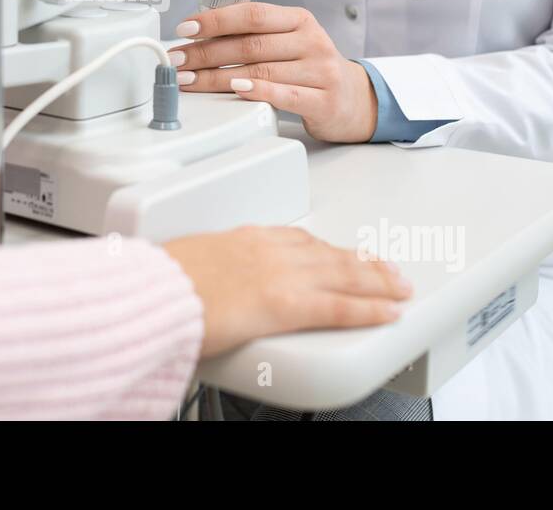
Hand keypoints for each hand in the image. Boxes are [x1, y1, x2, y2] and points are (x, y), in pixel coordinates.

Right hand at [163, 226, 410, 357]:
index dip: (327, 248)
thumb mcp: (187, 264)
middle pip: (328, 253)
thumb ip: (210, 270)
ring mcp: (280, 275)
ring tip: (401, 289)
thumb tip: (209, 283)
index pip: (298, 239)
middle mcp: (268, 250)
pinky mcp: (286, 304)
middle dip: (362, 263)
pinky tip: (390, 313)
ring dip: (377, 282)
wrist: (151, 291)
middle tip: (389, 269)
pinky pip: (339, 307)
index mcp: (243, 238)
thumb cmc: (158, 282)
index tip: (341, 253)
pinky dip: (369, 310)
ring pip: (343, 276)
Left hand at [170, 2, 378, 143]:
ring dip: (217, 77)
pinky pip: (285, 95)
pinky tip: (234, 90)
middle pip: (250, 45)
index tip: (185, 29)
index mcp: (298, 20)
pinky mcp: (323, 100)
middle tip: (177, 61)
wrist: (355, 99)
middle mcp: (311, 41)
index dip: (215, 20)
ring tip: (190, 80)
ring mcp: (320, 71)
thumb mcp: (290, 41)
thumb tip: (200, 34)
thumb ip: (255, 35)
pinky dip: (257, 92)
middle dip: (205, 53)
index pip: (252, 14)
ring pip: (260, 71)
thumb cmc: (311, 68)